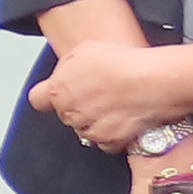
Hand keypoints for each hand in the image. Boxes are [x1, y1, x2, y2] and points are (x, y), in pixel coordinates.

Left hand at [33, 40, 192, 151]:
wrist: (154, 80)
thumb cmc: (123, 62)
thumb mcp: (85, 50)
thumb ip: (69, 67)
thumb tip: (68, 73)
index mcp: (58, 90)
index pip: (38, 100)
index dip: (49, 97)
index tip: (59, 95)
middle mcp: (70, 112)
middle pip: (66, 115)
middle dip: (79, 107)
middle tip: (99, 96)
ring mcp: (90, 129)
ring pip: (85, 130)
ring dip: (96, 123)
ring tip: (115, 107)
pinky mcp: (112, 141)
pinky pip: (107, 143)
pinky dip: (114, 136)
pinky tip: (124, 121)